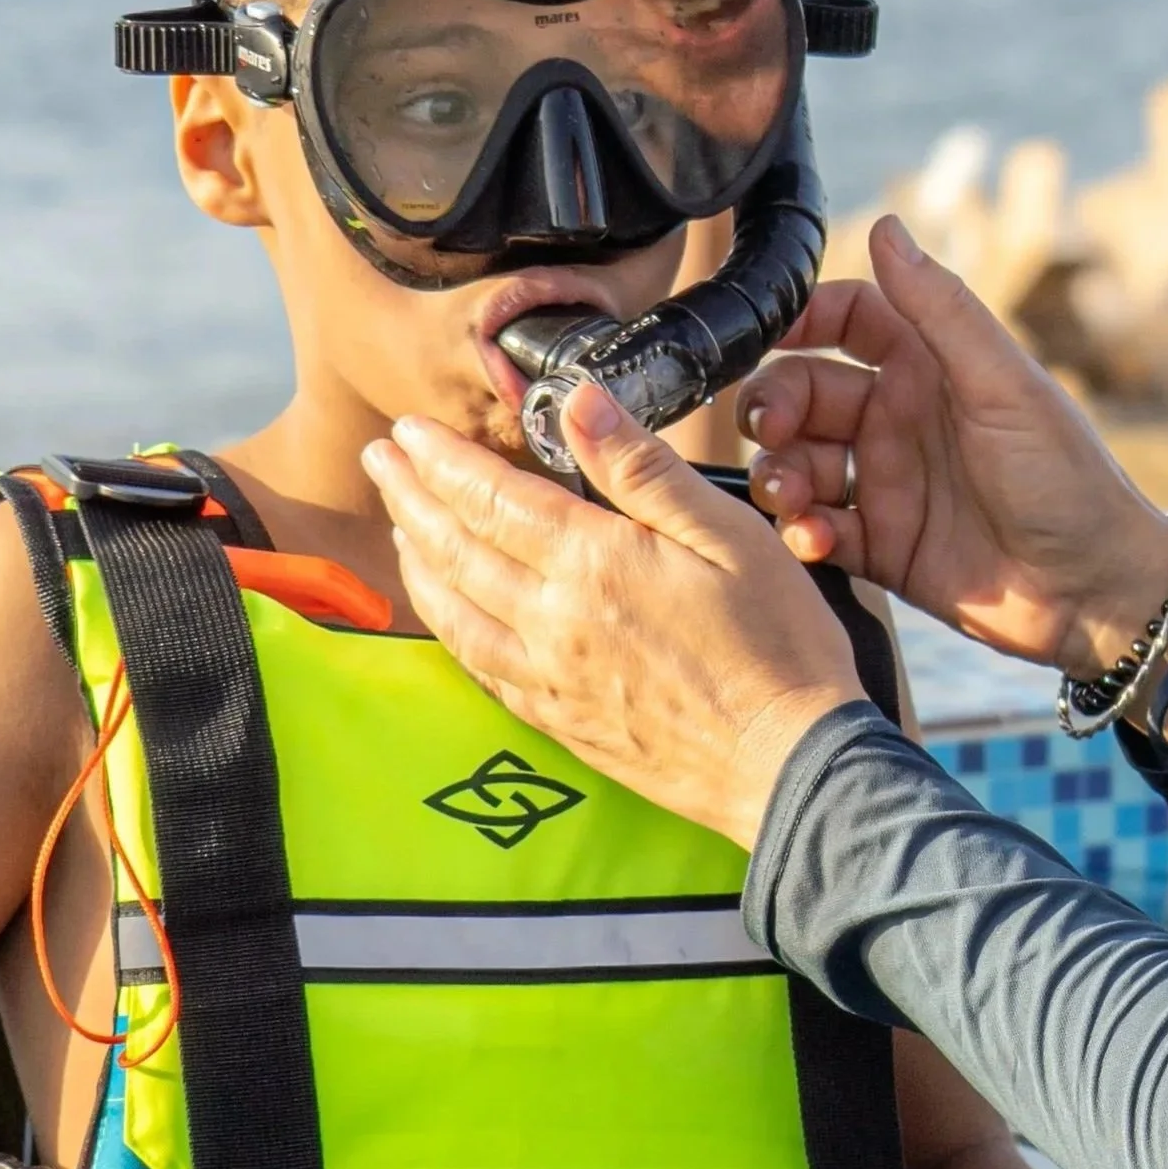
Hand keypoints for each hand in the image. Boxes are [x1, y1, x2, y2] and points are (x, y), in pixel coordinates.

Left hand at [362, 390, 863, 850]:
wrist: (788, 766)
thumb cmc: (778, 646)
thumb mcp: (728, 535)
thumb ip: (643, 468)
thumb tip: (579, 402)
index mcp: (594, 562)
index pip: (492, 496)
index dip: (443, 458)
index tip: (410, 429)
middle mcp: (553, 619)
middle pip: (456, 547)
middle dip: (411, 495)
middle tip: (379, 457)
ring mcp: (549, 676)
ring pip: (453, 609)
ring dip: (416, 558)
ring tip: (398, 522)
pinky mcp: (559, 721)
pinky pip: (477, 667)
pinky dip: (446, 627)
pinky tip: (444, 611)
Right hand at [738, 216, 1167, 679]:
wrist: (1096, 592)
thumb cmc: (1066, 479)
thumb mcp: (1003, 386)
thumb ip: (941, 309)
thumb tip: (886, 225)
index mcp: (930, 367)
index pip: (848, 319)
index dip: (803, 318)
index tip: (770, 334)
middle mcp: (900, 419)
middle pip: (804, 391)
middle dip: (773, 404)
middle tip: (772, 430)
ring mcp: (888, 484)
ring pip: (798, 462)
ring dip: (780, 473)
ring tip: (791, 495)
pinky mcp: (881, 547)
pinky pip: (816, 528)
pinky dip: (802, 531)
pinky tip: (815, 537)